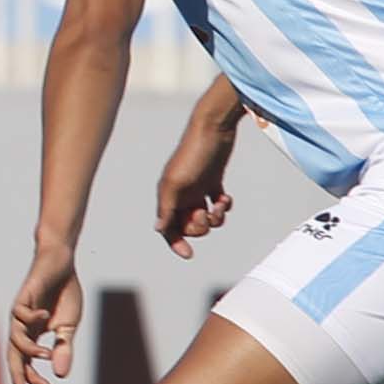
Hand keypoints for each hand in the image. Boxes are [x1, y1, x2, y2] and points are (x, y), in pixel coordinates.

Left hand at [6, 243, 83, 383]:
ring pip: (15, 336)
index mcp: (33, 335)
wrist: (61, 265)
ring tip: (45, 355)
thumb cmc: (64, 295)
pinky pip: (20, 311)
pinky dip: (32, 317)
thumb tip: (60, 375)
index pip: (26, 361)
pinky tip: (46, 317)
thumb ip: (63, 349)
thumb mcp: (68, 327)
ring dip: (29, 349)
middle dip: (18, 373)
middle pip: (13, 353)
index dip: (32, 376)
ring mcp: (22, 311)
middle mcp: (23, 326)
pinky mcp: (24, 296)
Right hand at [156, 112, 240, 258]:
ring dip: (216, 217)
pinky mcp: (213, 182)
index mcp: (168, 195)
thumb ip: (166, 205)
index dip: (175, 242)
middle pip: (189, 225)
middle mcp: (181, 194)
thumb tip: (158, 229)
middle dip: (200, 226)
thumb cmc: (193, 153)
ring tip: (221, 205)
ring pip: (206, 217)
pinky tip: (225, 197)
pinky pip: (218, 205)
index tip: (189, 254)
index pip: (168, 226)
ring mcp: (197, 188)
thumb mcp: (177, 181)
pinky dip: (224, 206)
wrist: (214, 129)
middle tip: (206, 214)